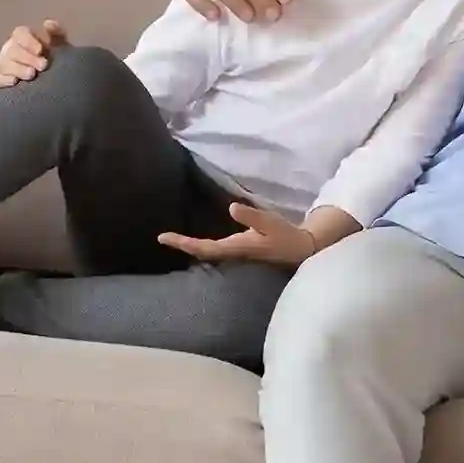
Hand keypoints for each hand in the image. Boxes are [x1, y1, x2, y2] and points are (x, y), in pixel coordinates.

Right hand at [0, 20, 67, 86]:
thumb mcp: (60, 45)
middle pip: (11, 50)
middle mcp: (10, 49)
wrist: (57, 80)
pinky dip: (3, 80)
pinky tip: (14, 82)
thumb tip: (48, 23)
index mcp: (23, 38)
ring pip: (3, 64)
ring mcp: (4, 65)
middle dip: (27, 58)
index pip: (19, 33)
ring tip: (32, 74)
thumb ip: (57, 32)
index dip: (28, 41)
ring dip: (17, 69)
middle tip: (43, 65)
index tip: (40, 50)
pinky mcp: (0, 80)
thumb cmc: (56, 58)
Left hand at [157, 203, 321, 267]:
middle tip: (163, 237)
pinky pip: (214, 250)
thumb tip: (231, 208)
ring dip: (190, 246)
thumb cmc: (285, 236)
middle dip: (182, 245)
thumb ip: (252, 216)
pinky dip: (200, 246)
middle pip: (201, 253)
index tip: (164, 237)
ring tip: (174, 239)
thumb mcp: (271, 222)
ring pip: (207, 253)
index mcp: (237, 247)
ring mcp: (235, 254)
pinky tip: (195, 242)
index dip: (184, 243)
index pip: (204, 247)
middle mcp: (232, 253)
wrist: (300, 250)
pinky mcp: (239, 251)